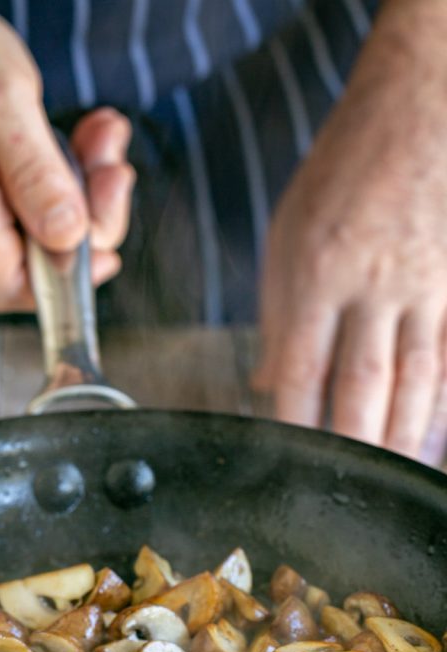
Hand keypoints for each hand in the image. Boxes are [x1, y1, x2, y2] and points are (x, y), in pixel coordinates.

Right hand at [0, 0, 133, 312]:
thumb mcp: (2, 100)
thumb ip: (36, 175)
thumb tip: (68, 236)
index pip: (6, 286)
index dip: (59, 282)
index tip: (105, 252)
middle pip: (32, 260)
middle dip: (88, 219)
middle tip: (114, 167)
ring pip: (35, 228)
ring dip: (82, 189)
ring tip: (102, 136)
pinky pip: (24, 201)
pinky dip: (60, 175)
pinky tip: (80, 138)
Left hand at [253, 0, 446, 461]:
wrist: (417, 111)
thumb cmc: (341, 173)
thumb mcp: (287, 236)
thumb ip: (278, 314)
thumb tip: (270, 381)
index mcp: (316, 275)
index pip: (302, 371)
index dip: (295, 425)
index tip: (288, 460)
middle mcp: (372, 289)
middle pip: (363, 387)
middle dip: (354, 446)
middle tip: (345, 491)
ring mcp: (425, 288)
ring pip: (415, 381)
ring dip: (402, 435)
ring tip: (389, 474)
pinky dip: (443, 399)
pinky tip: (434, 432)